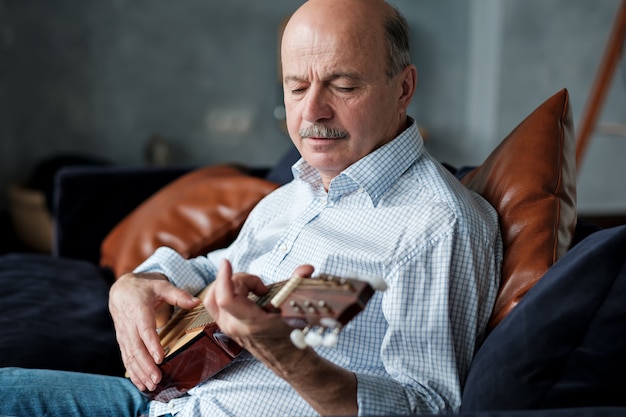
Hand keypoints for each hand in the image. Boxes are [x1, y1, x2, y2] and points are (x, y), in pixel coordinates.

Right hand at [108, 272, 199, 391]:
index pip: (145, 330)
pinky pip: (126, 358)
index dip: (152, 344)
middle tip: (157, 379)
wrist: (120, 290)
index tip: (160, 358)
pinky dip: (132, 373)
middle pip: (136, 348)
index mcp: (139, 310)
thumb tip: (197, 302)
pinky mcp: (123, 341)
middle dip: (146, 365)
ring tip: (151, 385)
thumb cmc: (144, 288)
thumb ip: (179, 295)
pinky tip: (140, 384)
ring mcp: (124, 335)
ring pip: (130, 356)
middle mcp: (129, 325)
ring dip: (140, 372)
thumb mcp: (161, 286)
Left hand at [204, 260, 315, 363]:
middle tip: (260, 287)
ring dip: (231, 284)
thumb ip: (298, 285)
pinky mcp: (224, 324)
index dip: (224, 277)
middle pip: (221, 290)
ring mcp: (226, 326)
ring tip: (253, 290)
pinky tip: (245, 293)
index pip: (226, 299)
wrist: (285, 358)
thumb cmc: (291, 336)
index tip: (227, 262)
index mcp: (251, 323)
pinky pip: (215, 301)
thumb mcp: (296, 310)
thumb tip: (306, 268)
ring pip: (213, 294)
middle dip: (240, 279)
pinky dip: (226, 290)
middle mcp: (234, 326)